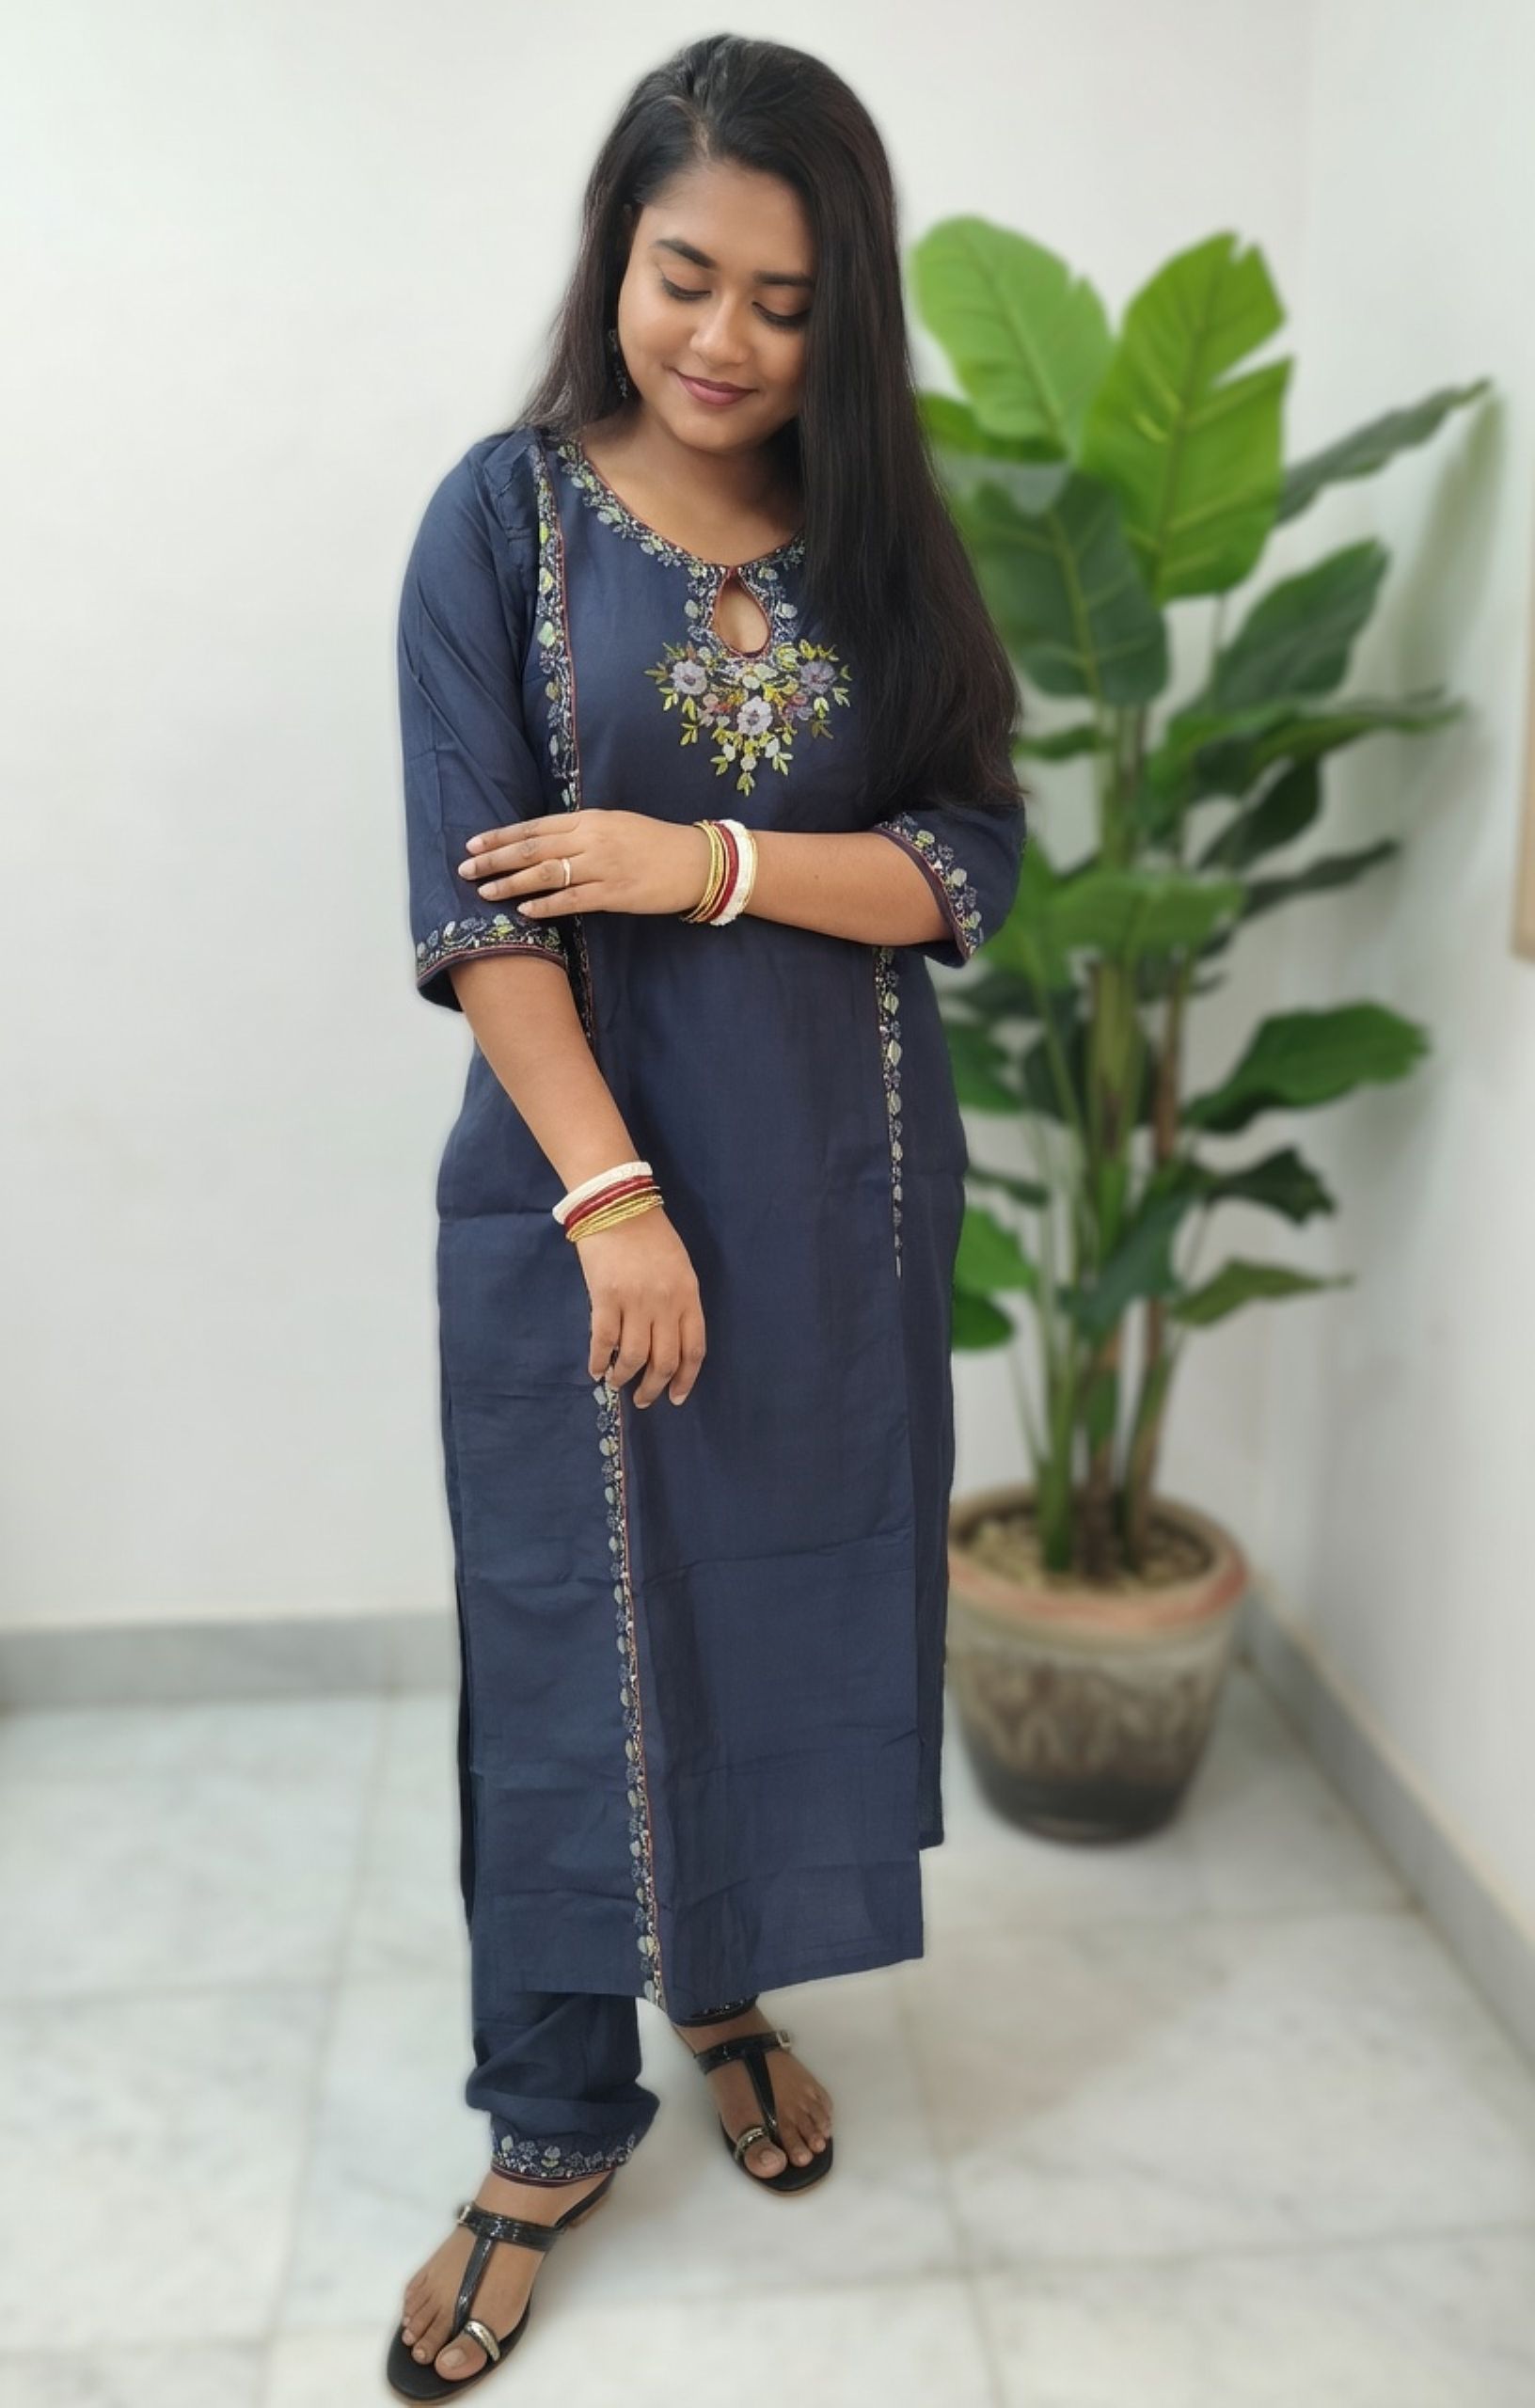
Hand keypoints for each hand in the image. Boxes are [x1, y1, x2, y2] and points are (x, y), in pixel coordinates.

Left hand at [456, 810, 712, 921]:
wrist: (695, 861)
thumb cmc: (654, 842)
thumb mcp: (615, 824)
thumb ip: (581, 831)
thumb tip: (545, 842)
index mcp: (589, 819)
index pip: (535, 827)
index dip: (501, 836)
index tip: (473, 844)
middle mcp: (591, 839)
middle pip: (532, 848)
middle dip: (495, 859)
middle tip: (465, 870)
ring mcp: (602, 866)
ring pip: (546, 873)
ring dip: (511, 882)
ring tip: (485, 892)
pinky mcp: (614, 893)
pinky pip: (572, 899)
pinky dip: (546, 904)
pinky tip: (525, 909)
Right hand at [577, 1206, 705, 1406]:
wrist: (618, 1206)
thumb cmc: (651, 1234)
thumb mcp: (679, 1268)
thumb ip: (678, 1302)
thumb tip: (665, 1339)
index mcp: (689, 1296)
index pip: (694, 1349)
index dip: (686, 1379)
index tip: (676, 1397)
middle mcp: (666, 1304)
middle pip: (664, 1360)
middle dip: (654, 1387)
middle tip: (644, 1399)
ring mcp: (635, 1302)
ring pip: (634, 1357)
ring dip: (625, 1377)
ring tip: (616, 1383)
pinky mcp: (605, 1298)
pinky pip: (603, 1341)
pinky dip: (599, 1360)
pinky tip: (596, 1370)